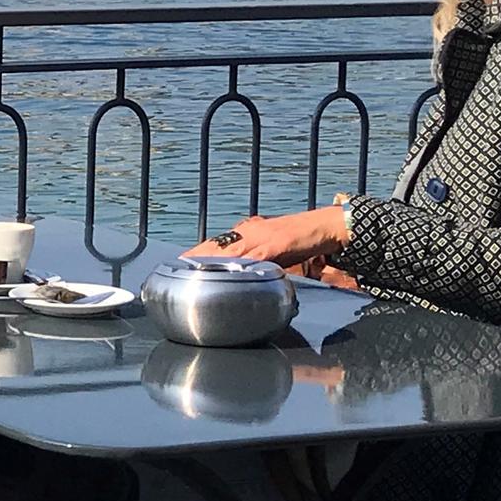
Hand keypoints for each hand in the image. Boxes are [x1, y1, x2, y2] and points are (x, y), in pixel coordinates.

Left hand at [186, 206, 350, 268]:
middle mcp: (249, 233)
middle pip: (216, 246)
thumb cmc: (300, 239)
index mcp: (246, 233)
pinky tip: (231, 270)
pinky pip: (256, 256)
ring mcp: (262, 237)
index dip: (195, 254)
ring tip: (191, 268)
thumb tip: (242, 275)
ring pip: (231, 250)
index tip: (177, 263)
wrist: (326, 225)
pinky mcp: (277, 244)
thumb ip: (256, 259)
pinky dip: (243, 263)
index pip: (215, 244)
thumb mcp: (272, 250)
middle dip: (195, 257)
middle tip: (175, 267)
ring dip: (211, 260)